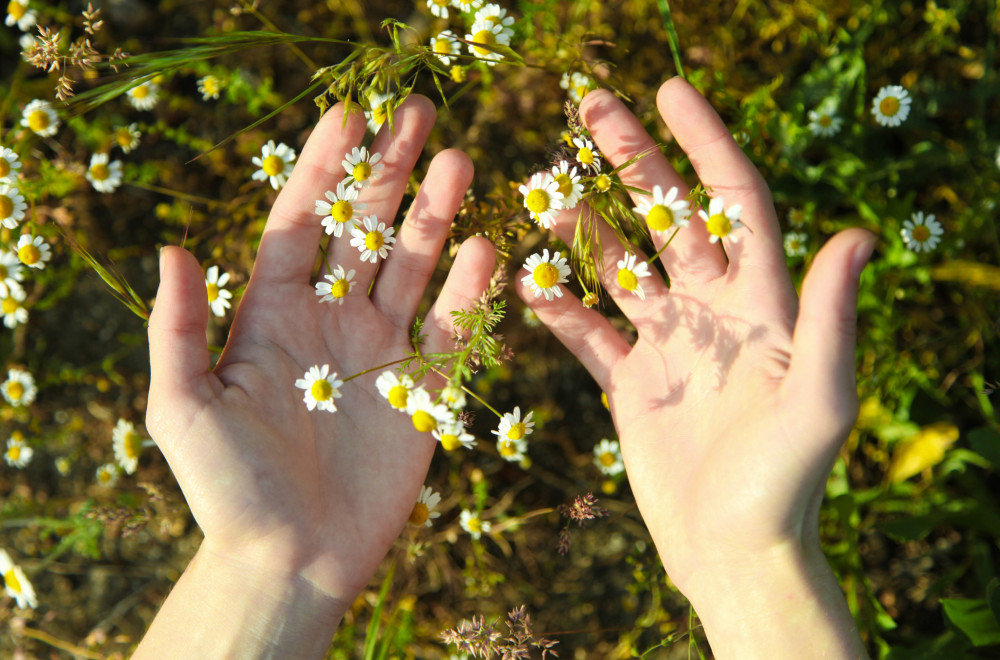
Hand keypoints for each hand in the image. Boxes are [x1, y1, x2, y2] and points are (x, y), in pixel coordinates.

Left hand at [146, 96, 494, 607]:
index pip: (303, 223)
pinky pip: (452, 328)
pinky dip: (471, 290)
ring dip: (436, 215)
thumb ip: (179, 329)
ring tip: (460, 163)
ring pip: (414, 266)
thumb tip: (173, 248)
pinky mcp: (422, 389)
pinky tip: (488, 248)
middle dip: (391, 171)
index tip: (351, 115)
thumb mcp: (183, 407)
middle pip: (366, 229)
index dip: (325, 168)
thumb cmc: (226, 487)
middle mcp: (332, 320)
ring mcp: (381, 351)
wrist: (291, 559)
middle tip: (421, 112)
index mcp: (274, 314)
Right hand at [518, 78, 871, 656]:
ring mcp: (667, 345)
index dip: (703, 143)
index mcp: (760, 302)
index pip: (730, 201)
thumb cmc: (784, 481)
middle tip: (588, 106)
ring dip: (583, 227)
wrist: (733, 552)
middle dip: (631, 160)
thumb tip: (861, 235)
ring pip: (619, 265)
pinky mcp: (631, 382)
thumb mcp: (819, 400)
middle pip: (667, 215)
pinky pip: (588, 331)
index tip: (667, 91)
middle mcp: (712, 312)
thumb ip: (831, 317)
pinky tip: (528, 283)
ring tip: (544, 193)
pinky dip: (559, 307)